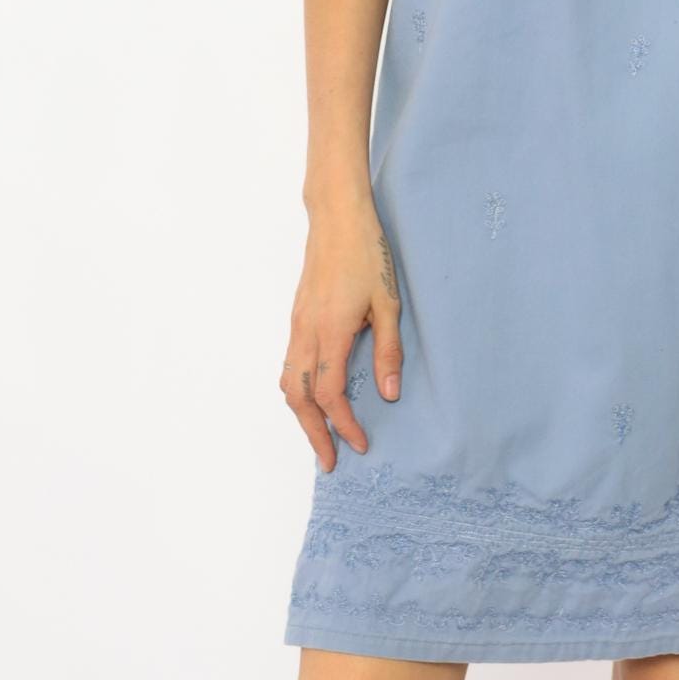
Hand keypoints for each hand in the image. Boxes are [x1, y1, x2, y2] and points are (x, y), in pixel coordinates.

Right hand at [281, 201, 403, 471]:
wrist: (337, 218)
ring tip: (320, 435)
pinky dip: (298, 390)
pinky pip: (290, 364)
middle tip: (330, 461)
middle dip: (313, 433)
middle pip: (300, 397)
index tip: (360, 445)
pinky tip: (315, 397)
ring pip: (289, 382)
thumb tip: (389, 394)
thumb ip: (389, 349)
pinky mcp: (297, 317)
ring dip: (302, 414)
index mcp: (331, 332)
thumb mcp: (389, 302)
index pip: (330, 394)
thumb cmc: (367, 254)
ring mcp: (297, 325)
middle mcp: (306, 333)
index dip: (344, 425)